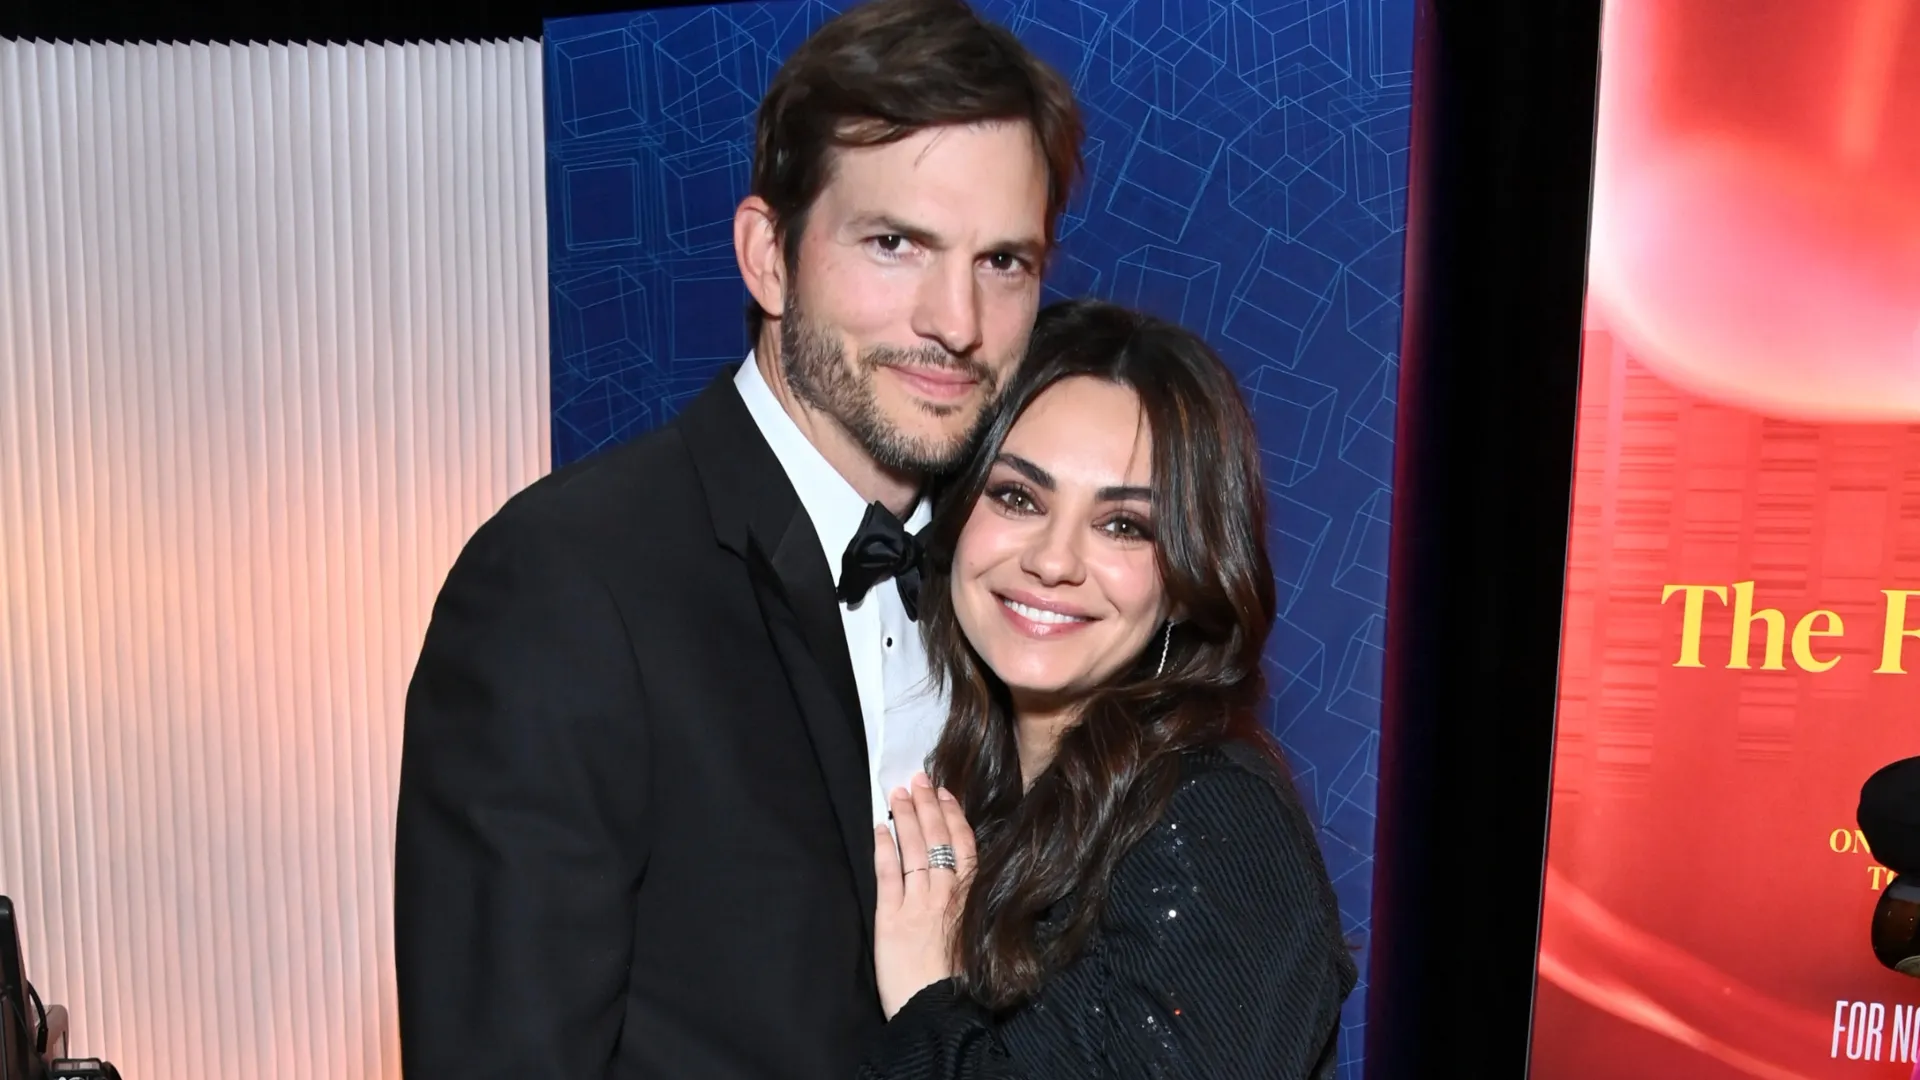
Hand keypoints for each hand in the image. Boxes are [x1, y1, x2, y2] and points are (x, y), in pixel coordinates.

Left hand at [873, 771, 976, 1019]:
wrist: (935, 1012)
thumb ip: (968, 907)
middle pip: (937, 839)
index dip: (952, 816)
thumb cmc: (958, 983)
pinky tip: (880, 828)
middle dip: (927, 806)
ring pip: (914, 849)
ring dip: (906, 817)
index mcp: (969, 899)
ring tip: (899, 793)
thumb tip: (962, 882)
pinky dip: (884, 848)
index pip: (963, 846)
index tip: (945, 793)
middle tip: (918, 779)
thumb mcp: (975, 937)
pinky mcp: (890, 917)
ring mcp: (917, 903)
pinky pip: (887, 874)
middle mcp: (945, 895)